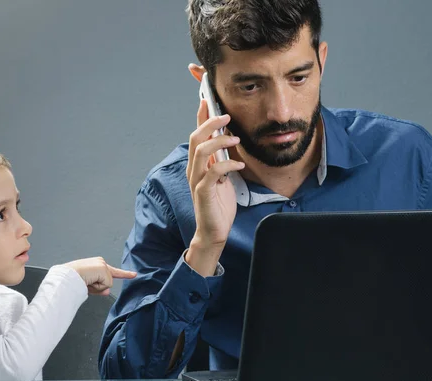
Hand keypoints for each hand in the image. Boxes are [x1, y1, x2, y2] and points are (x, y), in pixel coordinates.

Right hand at [63, 257, 136, 294]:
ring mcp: (103, 265)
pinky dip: (97, 287)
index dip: (124, 274)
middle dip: (99, 287)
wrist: (66, 276)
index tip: (134, 275)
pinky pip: (106, 285)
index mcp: (96, 264)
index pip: (112, 271)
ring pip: (107, 284)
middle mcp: (100, 262)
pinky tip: (89, 281)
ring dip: (97, 287)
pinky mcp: (104, 269)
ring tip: (86, 281)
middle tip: (86, 283)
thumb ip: (99, 288)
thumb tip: (107, 292)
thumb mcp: (88, 286)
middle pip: (108, 282)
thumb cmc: (72, 280)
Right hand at [185, 99, 244, 275]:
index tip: (207, 99)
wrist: (213, 231)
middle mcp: (193, 169)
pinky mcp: (203, 192)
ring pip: (201, 151)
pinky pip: (213, 172)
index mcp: (197, 163)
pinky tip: (238, 166)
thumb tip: (230, 138)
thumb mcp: (223, 176)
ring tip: (235, 139)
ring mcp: (196, 180)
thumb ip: (222, 158)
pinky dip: (227, 165)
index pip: (197, 134)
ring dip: (219, 141)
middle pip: (196, 138)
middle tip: (226, 116)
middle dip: (210, 123)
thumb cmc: (219, 204)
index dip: (201, 116)